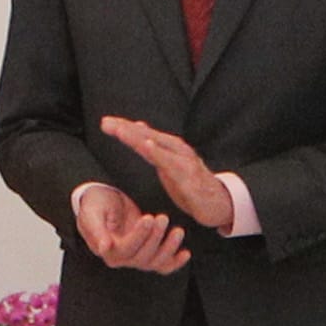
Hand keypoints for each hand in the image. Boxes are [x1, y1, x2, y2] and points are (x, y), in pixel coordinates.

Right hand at [70, 180, 190, 272]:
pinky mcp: (147, 253)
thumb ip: (96, 230)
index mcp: (105, 250)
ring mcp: (135, 257)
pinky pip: (163, 265)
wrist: (103, 200)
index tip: (148, 218)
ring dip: (169, 248)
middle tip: (162, 218)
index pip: (126, 249)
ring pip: (155, 262)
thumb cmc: (96, 205)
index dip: (139, 236)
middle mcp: (120, 258)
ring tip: (177, 231)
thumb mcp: (91, 214)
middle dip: (155, 237)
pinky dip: (175, 262)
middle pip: (143, 257)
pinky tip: (185, 253)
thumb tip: (104, 248)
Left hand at [98, 115, 231, 226]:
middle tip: (106, 123)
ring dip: (138, 137)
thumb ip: (153, 148)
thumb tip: (138, 129)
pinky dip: (159, 152)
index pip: (144, 135)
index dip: (125, 128)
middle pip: (148, 136)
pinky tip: (147, 145)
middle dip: (126, 129)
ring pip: (157, 146)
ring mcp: (184, 160)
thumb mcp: (168, 165)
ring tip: (121, 130)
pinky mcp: (188, 175)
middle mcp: (177, 150)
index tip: (105, 122)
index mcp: (170, 148)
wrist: (219, 203)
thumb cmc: (192, 184)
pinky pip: (171, 162)